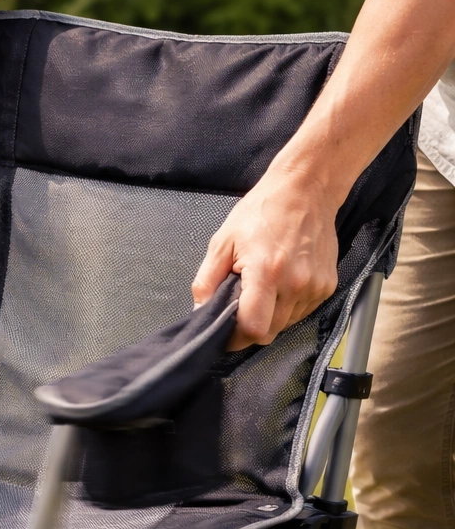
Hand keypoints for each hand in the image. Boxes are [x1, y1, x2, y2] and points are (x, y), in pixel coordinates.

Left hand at [192, 165, 338, 347]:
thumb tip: (200, 310)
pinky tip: (281, 284)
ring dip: (270, 317)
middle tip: (241, 306)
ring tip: (263, 288)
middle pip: (269, 332)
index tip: (226, 333)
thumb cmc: (263, 211)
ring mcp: (315, 287)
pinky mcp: (328, 286)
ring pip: (286, 325)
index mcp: (267, 272)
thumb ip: (206, 280)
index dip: (236, 338)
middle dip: (251, 327)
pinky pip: (301, 312)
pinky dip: (287, 308)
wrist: (306, 189)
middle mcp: (295, 284)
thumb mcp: (223, 241)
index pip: (253, 329)